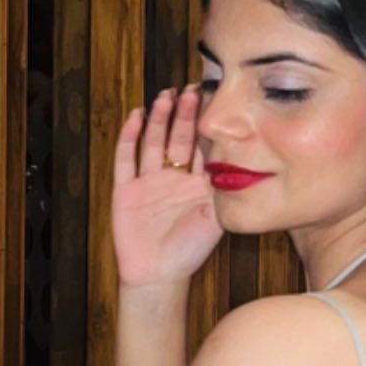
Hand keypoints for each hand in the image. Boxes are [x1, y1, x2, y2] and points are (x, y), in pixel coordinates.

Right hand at [112, 86, 221, 289]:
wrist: (158, 276)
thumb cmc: (189, 251)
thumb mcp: (215, 217)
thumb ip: (224, 190)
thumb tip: (240, 159)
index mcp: (195, 183)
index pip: (201, 145)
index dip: (207, 123)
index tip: (215, 99)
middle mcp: (172, 177)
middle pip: (178, 137)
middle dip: (185, 113)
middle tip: (193, 88)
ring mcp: (148, 182)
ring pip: (153, 142)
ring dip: (160, 119)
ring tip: (167, 95)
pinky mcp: (126, 190)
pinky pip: (126, 158)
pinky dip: (130, 137)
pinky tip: (137, 117)